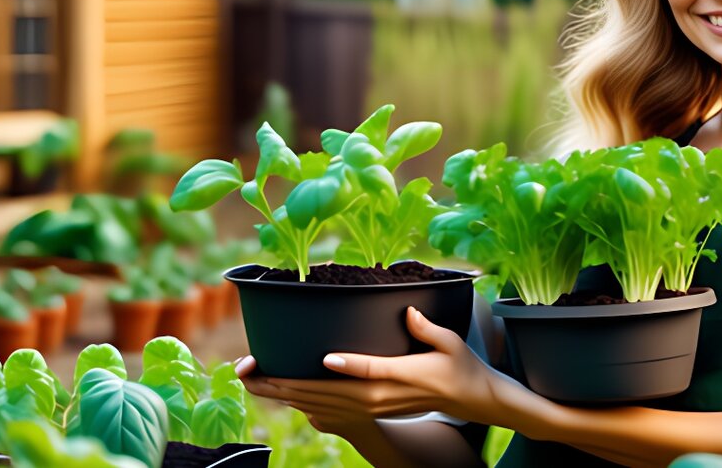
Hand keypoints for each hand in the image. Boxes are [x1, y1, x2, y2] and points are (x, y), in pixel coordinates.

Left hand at [235, 306, 540, 429]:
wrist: (471, 400)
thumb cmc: (460, 366)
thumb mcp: (448, 342)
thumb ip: (424, 327)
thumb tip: (408, 311)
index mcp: (396, 377)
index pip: (364, 370)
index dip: (344, 365)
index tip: (322, 359)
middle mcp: (377, 396)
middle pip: (325, 392)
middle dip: (284, 383)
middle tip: (250, 371)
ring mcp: (371, 406)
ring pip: (320, 404)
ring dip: (286, 394)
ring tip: (255, 383)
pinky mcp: (370, 410)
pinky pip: (329, 410)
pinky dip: (304, 403)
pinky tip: (285, 395)